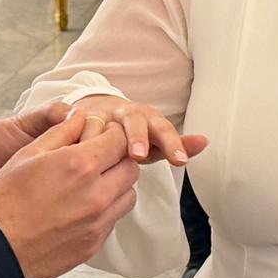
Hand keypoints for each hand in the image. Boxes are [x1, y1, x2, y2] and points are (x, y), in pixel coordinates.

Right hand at [0, 110, 147, 277]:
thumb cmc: (3, 200)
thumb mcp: (27, 154)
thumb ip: (60, 132)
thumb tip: (80, 116)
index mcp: (80, 165)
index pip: (120, 139)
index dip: (111, 134)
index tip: (100, 137)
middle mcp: (96, 194)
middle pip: (131, 167)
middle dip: (117, 159)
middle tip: (97, 160)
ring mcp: (97, 222)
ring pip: (127, 195)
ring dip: (115, 185)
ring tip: (89, 185)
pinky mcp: (93, 243)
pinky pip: (113, 219)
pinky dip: (105, 210)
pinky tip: (78, 208)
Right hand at [70, 95, 207, 166]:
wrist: (94, 112)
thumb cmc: (130, 134)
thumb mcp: (152, 138)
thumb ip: (175, 144)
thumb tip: (206, 141)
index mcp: (146, 118)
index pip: (162, 130)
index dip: (171, 144)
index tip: (180, 161)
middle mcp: (123, 113)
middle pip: (133, 121)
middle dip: (137, 137)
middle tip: (138, 154)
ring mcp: (98, 116)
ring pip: (100, 125)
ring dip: (100, 140)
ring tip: (98, 162)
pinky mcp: (75, 121)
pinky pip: (74, 133)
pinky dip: (73, 146)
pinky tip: (71, 166)